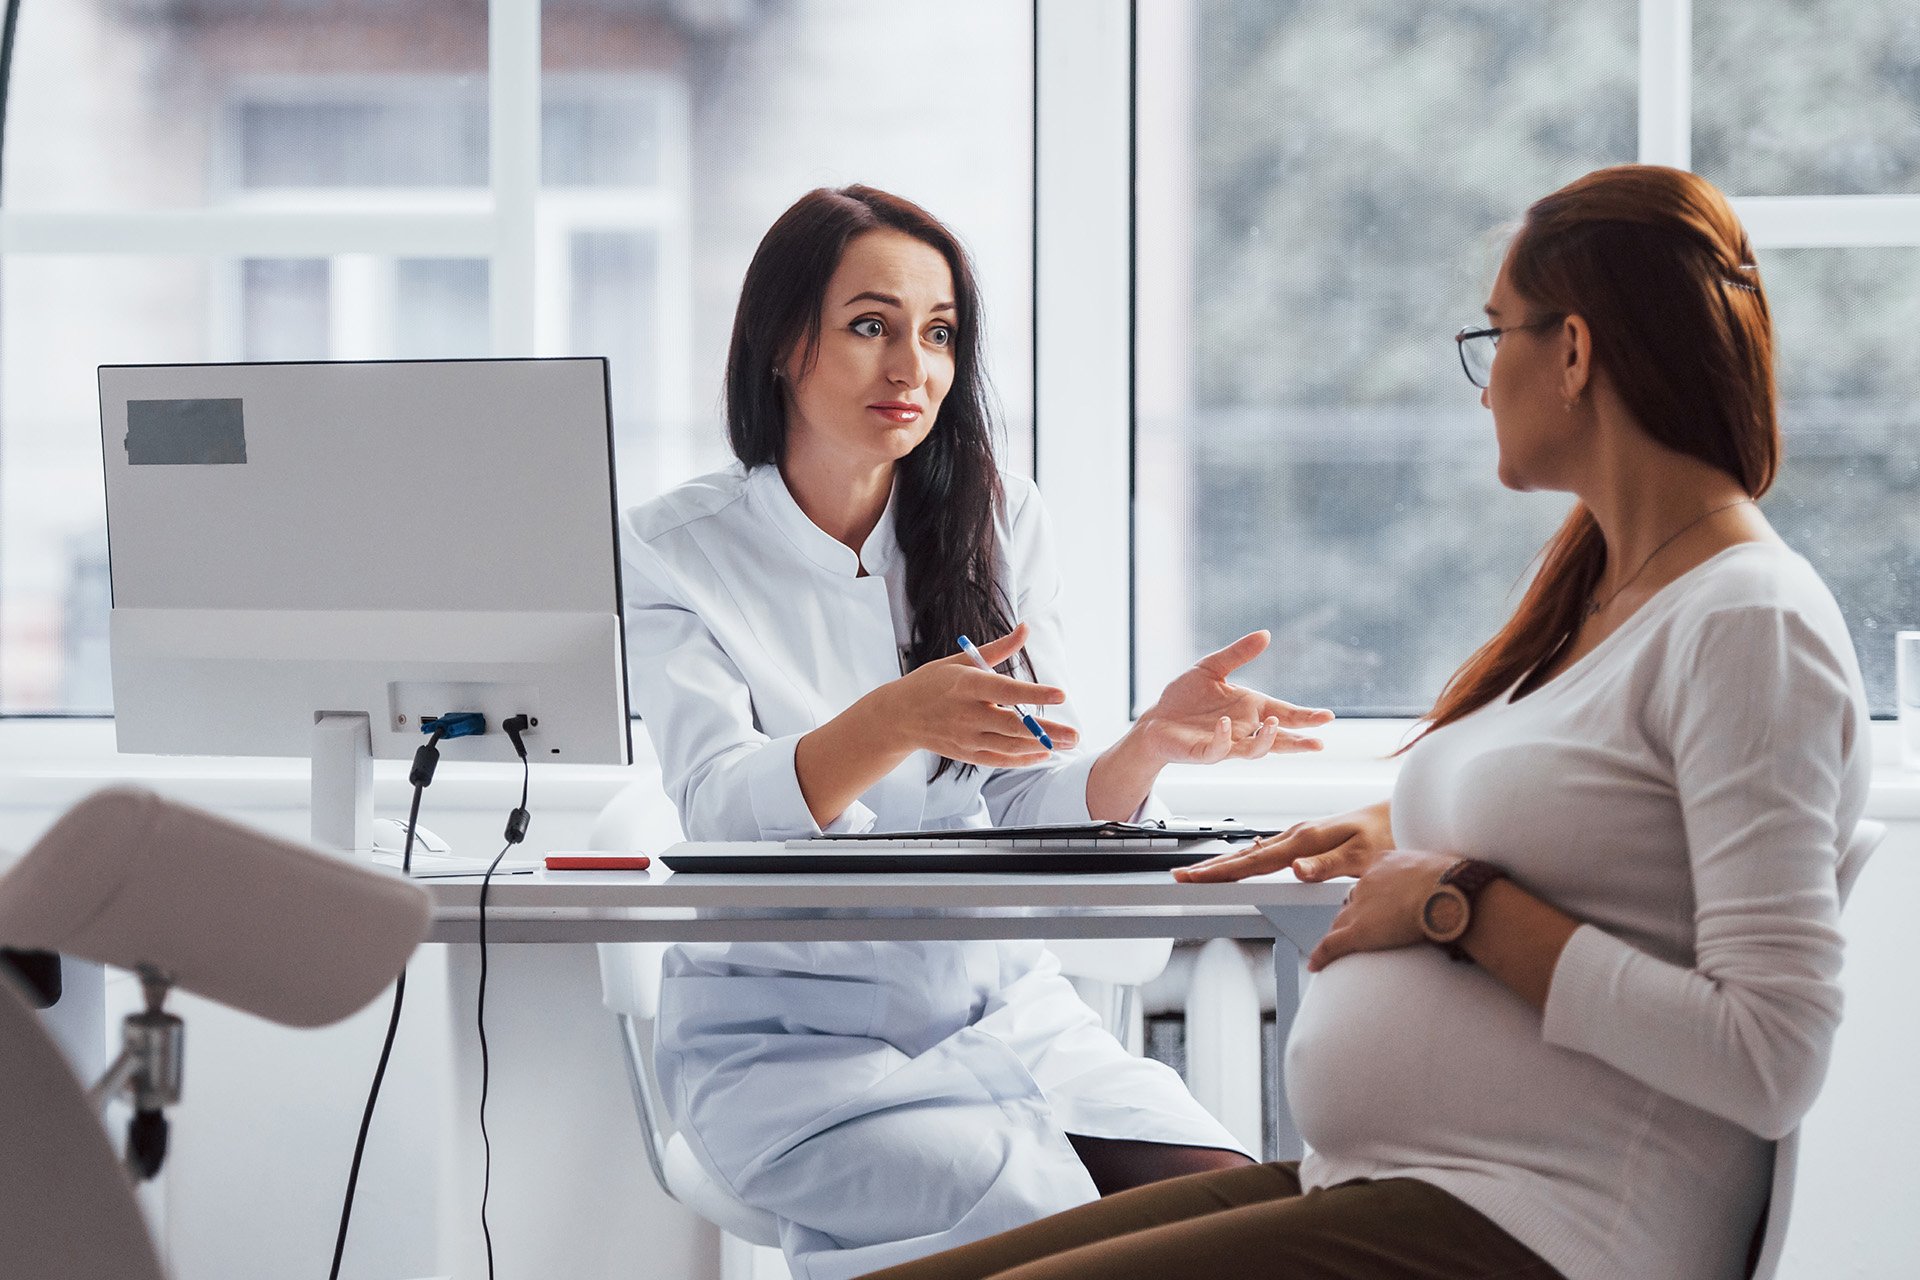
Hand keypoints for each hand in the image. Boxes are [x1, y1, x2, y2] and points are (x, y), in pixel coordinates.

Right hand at [876, 623, 1080, 767]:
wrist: (899, 716)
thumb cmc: (933, 682)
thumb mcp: (960, 660)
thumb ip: (998, 648)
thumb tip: (1026, 629)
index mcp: (966, 685)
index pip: (1006, 690)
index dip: (1035, 693)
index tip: (1061, 694)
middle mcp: (967, 714)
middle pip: (1014, 725)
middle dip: (1047, 731)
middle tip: (1075, 734)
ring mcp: (966, 737)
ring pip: (1010, 745)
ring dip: (1041, 746)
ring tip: (1067, 743)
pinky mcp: (966, 753)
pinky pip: (999, 759)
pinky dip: (1023, 759)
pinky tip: (1043, 753)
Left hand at [1128, 631, 1332, 767]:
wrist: (1155, 718)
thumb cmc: (1185, 697)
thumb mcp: (1212, 667)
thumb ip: (1239, 653)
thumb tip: (1266, 634)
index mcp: (1250, 709)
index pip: (1285, 715)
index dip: (1306, 718)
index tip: (1328, 717)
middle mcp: (1243, 730)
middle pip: (1278, 740)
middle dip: (1298, 742)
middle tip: (1319, 743)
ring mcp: (1226, 743)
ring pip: (1253, 750)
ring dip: (1265, 741)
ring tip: (1273, 724)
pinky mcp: (1204, 752)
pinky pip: (1218, 749)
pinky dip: (1223, 739)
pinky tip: (1224, 725)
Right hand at [1174, 800, 1390, 882]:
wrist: (1404, 813)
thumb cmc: (1388, 835)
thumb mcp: (1363, 856)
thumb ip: (1327, 865)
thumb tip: (1295, 870)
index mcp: (1305, 841)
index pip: (1253, 861)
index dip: (1221, 872)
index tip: (1194, 878)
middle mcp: (1298, 835)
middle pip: (1245, 854)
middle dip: (1212, 866)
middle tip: (1182, 874)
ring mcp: (1302, 834)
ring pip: (1254, 851)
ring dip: (1226, 861)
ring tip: (1205, 869)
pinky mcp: (1309, 837)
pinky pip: (1269, 848)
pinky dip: (1249, 855)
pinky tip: (1246, 855)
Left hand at [1305, 848, 1456, 971]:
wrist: (1448, 892)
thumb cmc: (1456, 883)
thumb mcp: (1441, 870)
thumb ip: (1435, 878)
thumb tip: (1452, 888)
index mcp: (1385, 863)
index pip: (1369, 882)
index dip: (1369, 896)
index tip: (1374, 905)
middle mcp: (1367, 882)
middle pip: (1351, 902)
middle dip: (1353, 915)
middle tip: (1360, 929)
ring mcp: (1360, 907)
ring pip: (1341, 923)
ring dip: (1339, 935)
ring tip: (1337, 949)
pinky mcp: (1359, 931)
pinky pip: (1333, 944)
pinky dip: (1323, 955)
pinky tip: (1316, 964)